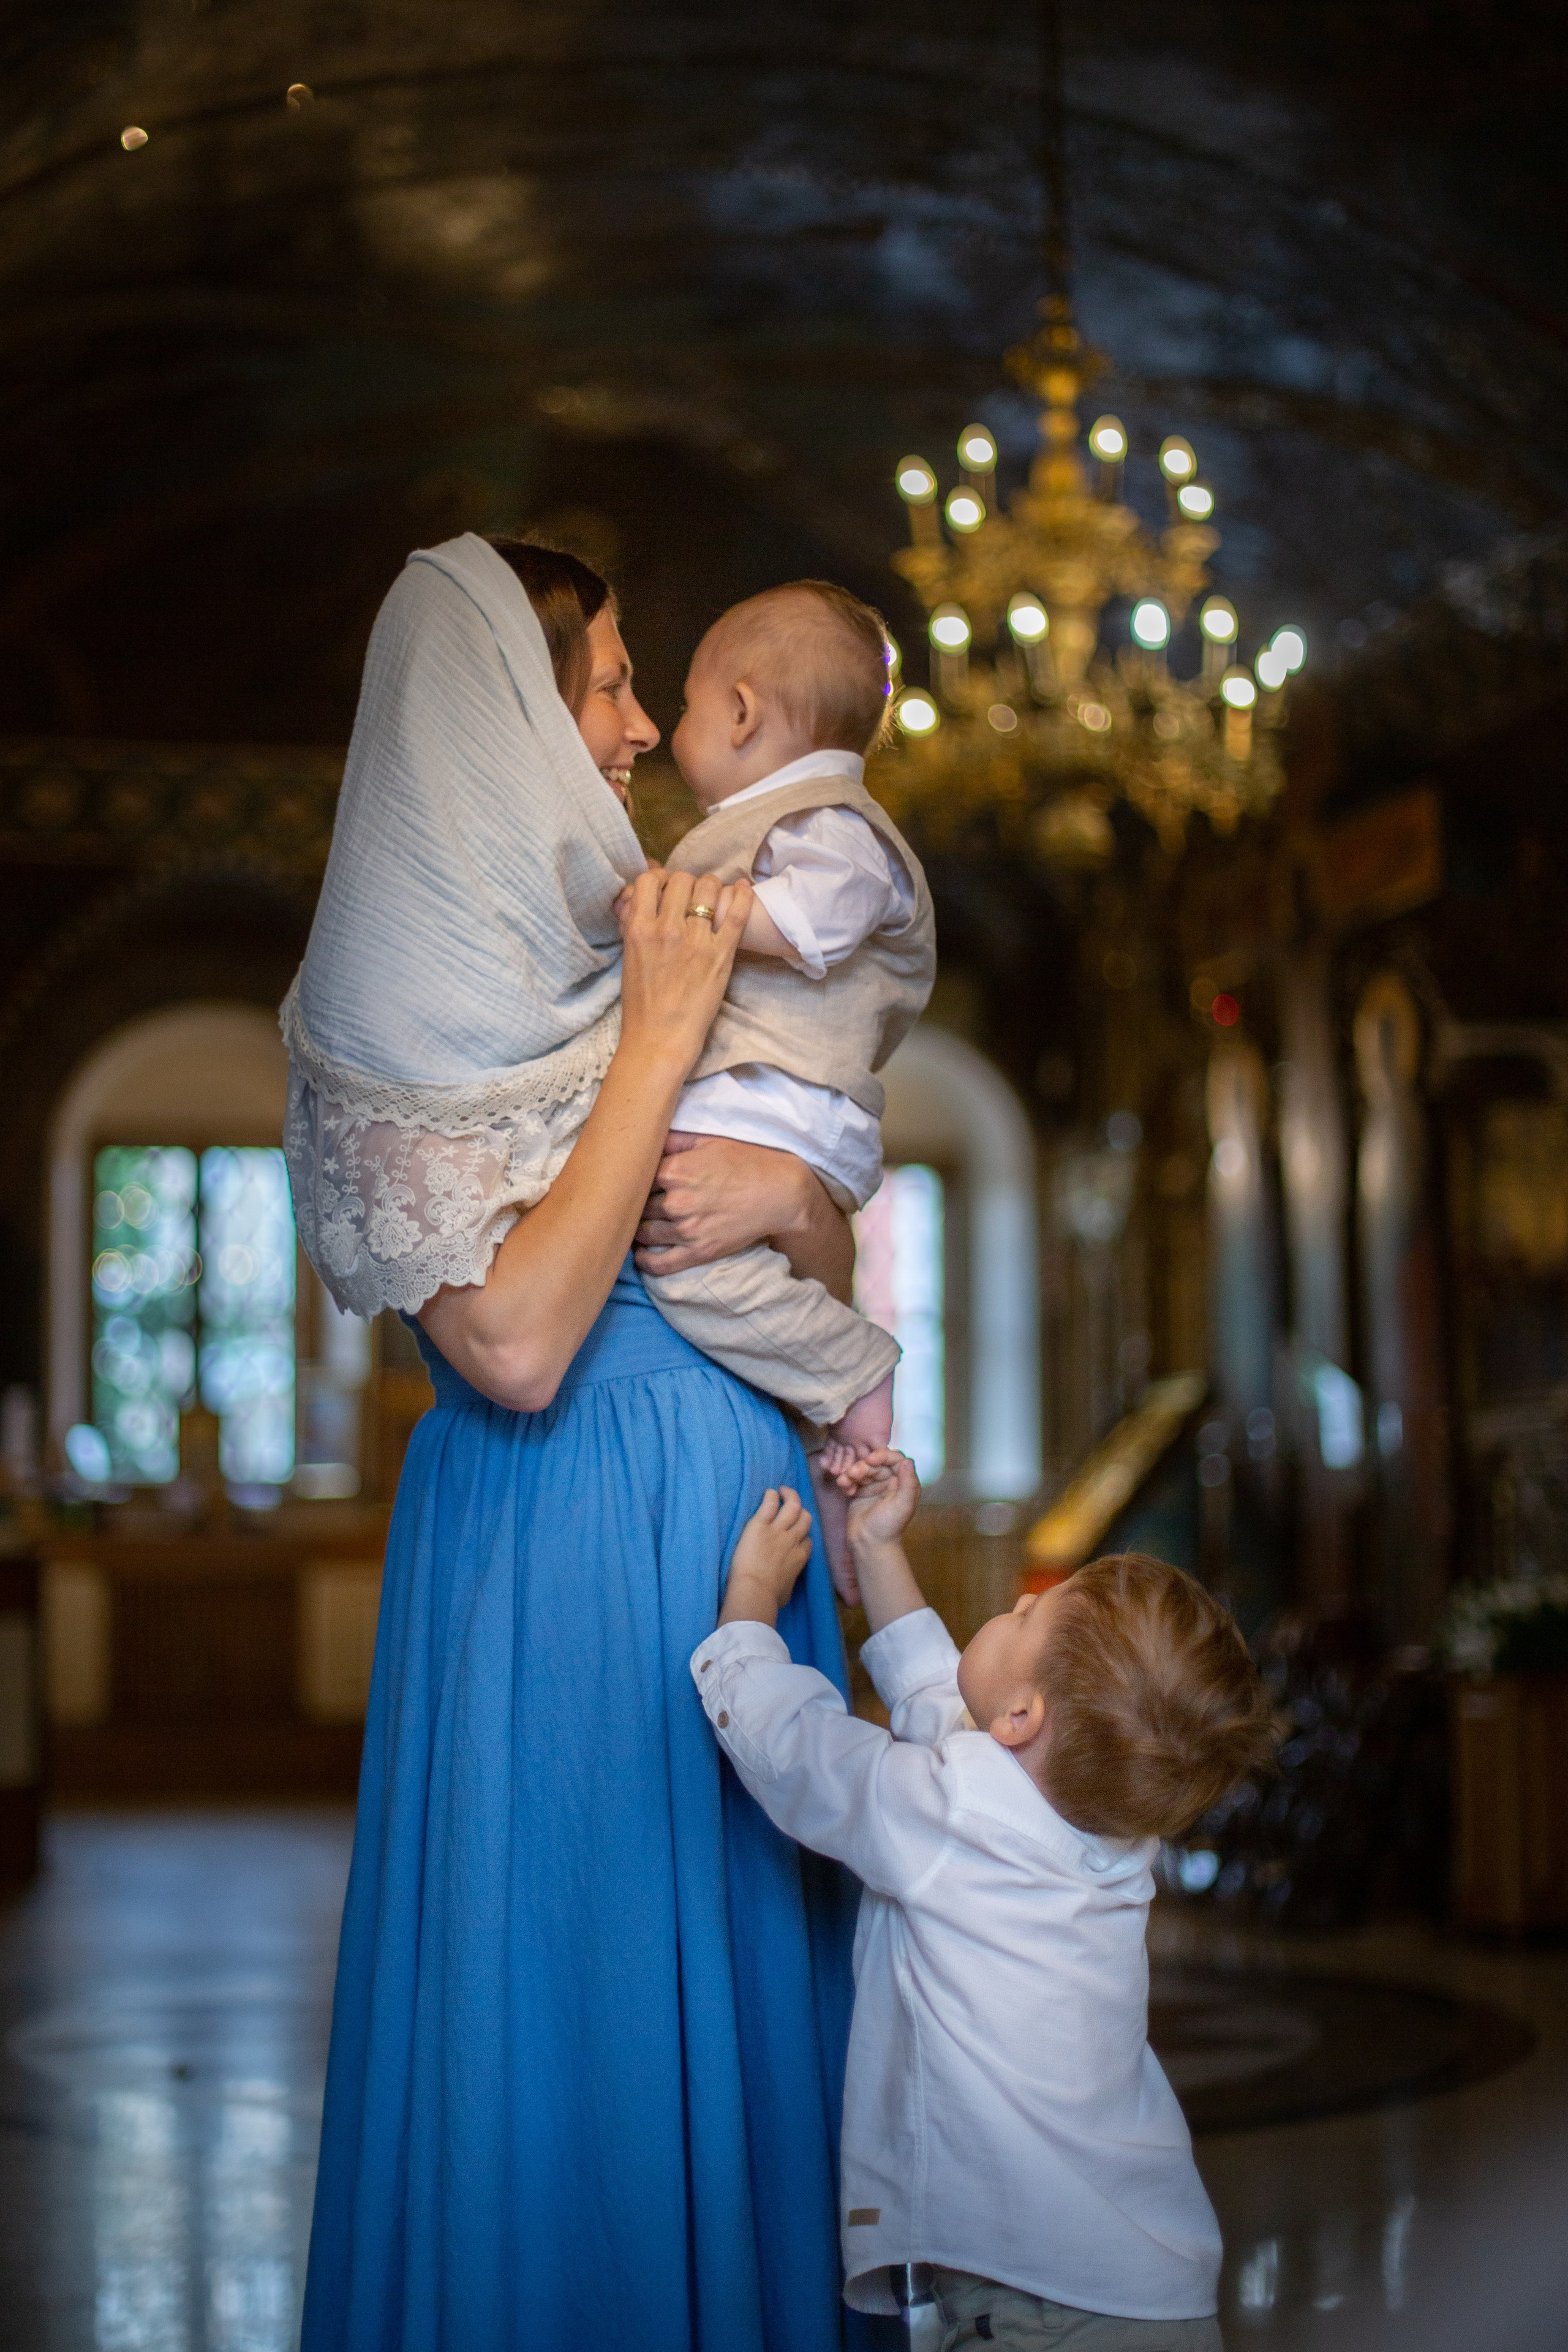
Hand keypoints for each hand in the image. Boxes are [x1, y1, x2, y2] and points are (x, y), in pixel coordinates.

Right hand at [617, 867, 751, 1076]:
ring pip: (708, 888)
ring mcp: (696, 941)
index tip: (666, 890)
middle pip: (682, 879)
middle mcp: (666, 930)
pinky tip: (744, 888)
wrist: (660, 1038)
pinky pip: (737, 913)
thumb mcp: (629, 957)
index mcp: (639, 930)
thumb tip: (640, 897)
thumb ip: (635, 925)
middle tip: (691, 897)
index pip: (649, 880)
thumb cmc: (642, 1004)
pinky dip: (743, 896)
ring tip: (713, 898)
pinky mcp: (720, 955)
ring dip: (711, 888)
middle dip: (687, 884)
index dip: (659, 880)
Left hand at [635, 1134, 836, 1275]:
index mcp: (674, 1170)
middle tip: (630, 1202)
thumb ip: (673, 1140)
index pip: (635, 1177)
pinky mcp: (699, 1251)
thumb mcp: (709, 1140)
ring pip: (644, 1233)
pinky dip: (646, 1261)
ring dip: (637, 1229)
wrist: (781, 1193)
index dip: (632, 1179)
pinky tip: (640, 1254)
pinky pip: (661, 1263)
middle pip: (637, 1206)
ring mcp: (687, 1229)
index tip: (629, 1179)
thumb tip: (644, 1135)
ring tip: (635, 1225)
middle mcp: (676, 1201)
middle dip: (633, 1203)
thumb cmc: (747, 1161)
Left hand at [720, 1486, 813, 1624]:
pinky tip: (769, 1493)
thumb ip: (789, 1582)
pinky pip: (770, 1504)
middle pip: (805, 1519)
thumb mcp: (787, 1592)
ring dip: (790, 1496)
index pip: (807, 1540)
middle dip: (801, 1511)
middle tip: (792, 1505)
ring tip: (783, 1490)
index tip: (794, 1534)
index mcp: (800, 1557)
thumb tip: (785, 1586)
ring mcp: (778, 1530)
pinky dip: (771, 1496)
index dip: (802, 1535)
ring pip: (792, 1506)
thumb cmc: (770, 1598)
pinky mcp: (760, 1524)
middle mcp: (793, 1540)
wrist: (755, 1590)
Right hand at [845, 1450, 919, 1549]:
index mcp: (904, 1484)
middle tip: (852, 1473)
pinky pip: (853, 1479)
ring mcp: (874, 1487)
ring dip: (851, 1472)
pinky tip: (844, 1488)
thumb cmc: (888, 1527)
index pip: (895, 1460)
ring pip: (862, 1470)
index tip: (870, 1460)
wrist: (869, 1544)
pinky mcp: (861, 1492)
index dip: (883, 1455)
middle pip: (876, 1464)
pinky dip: (847, 1481)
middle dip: (862, 1466)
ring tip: (843, 1481)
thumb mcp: (902, 1505)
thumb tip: (907, 1461)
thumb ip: (908, 1483)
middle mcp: (890, 1483)